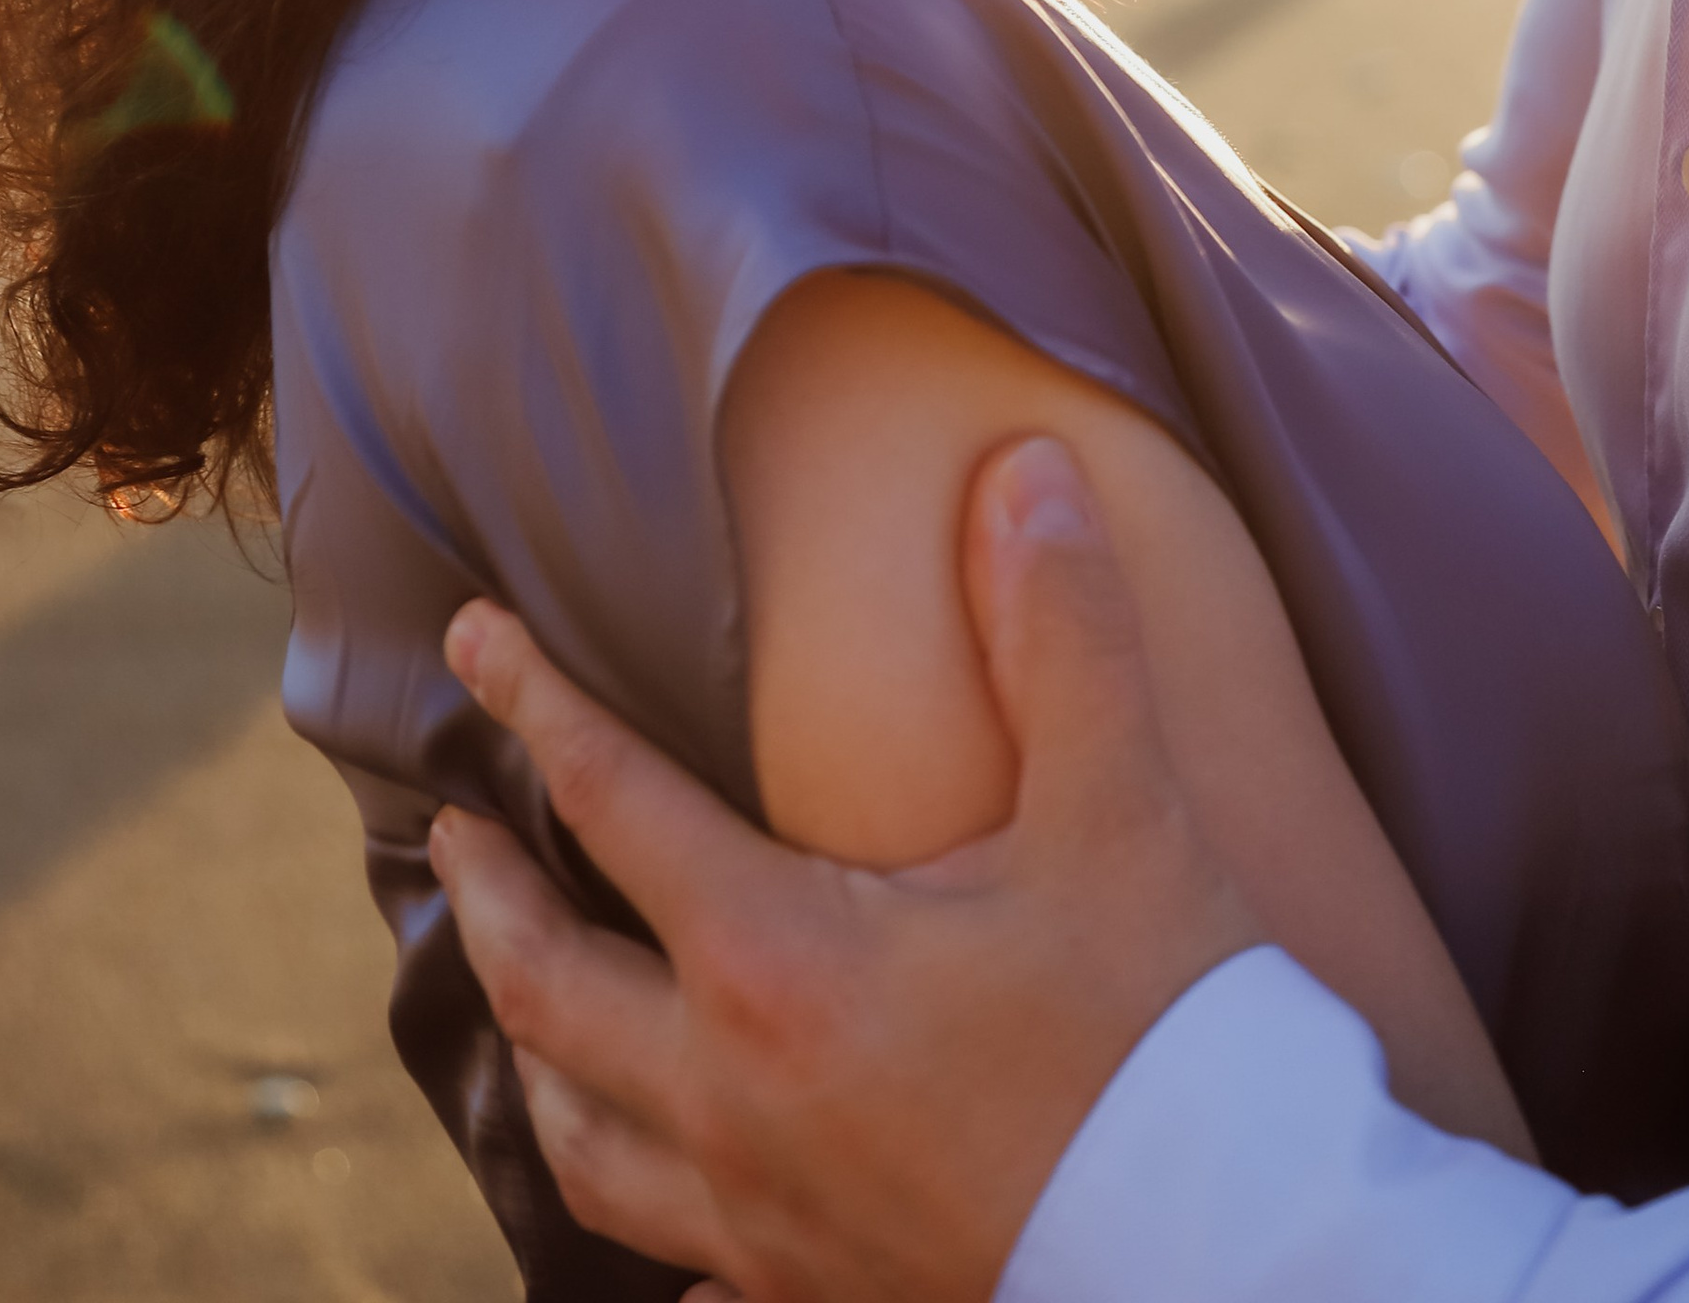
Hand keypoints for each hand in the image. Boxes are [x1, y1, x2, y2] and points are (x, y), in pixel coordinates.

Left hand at [433, 434, 1262, 1302]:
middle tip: (453, 825)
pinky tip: (670, 1228)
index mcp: (779, 962)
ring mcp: (762, 1223)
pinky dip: (650, 1237)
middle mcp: (732, 1099)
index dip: (533, 701)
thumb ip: (1061, 630)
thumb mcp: (1121, 813)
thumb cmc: (1166, 1036)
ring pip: (581, 1145)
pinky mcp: (816, 1299)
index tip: (472, 633)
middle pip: (547, 988)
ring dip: (533, 1056)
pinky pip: (683, 1280)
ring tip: (517, 1001)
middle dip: (489, 892)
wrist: (1234, 1258)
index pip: (613, 801)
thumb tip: (1023, 469)